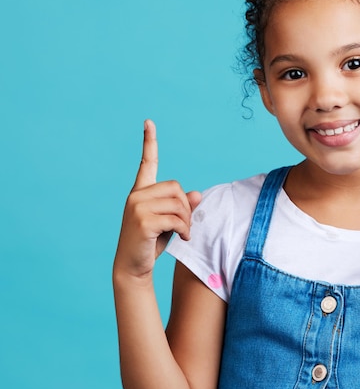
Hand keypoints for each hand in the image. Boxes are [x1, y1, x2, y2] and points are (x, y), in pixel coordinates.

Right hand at [113, 120, 201, 280]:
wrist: (133, 266)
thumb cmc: (152, 242)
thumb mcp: (170, 221)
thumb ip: (182, 206)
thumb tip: (197, 194)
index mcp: (141, 192)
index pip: (147, 163)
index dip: (149, 142)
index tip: (148, 122)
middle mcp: (136, 195)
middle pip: (176, 187)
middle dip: (186, 207)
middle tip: (185, 225)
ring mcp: (137, 207)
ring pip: (178, 204)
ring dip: (187, 221)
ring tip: (183, 233)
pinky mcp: (143, 220)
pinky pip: (176, 218)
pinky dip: (185, 229)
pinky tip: (182, 238)